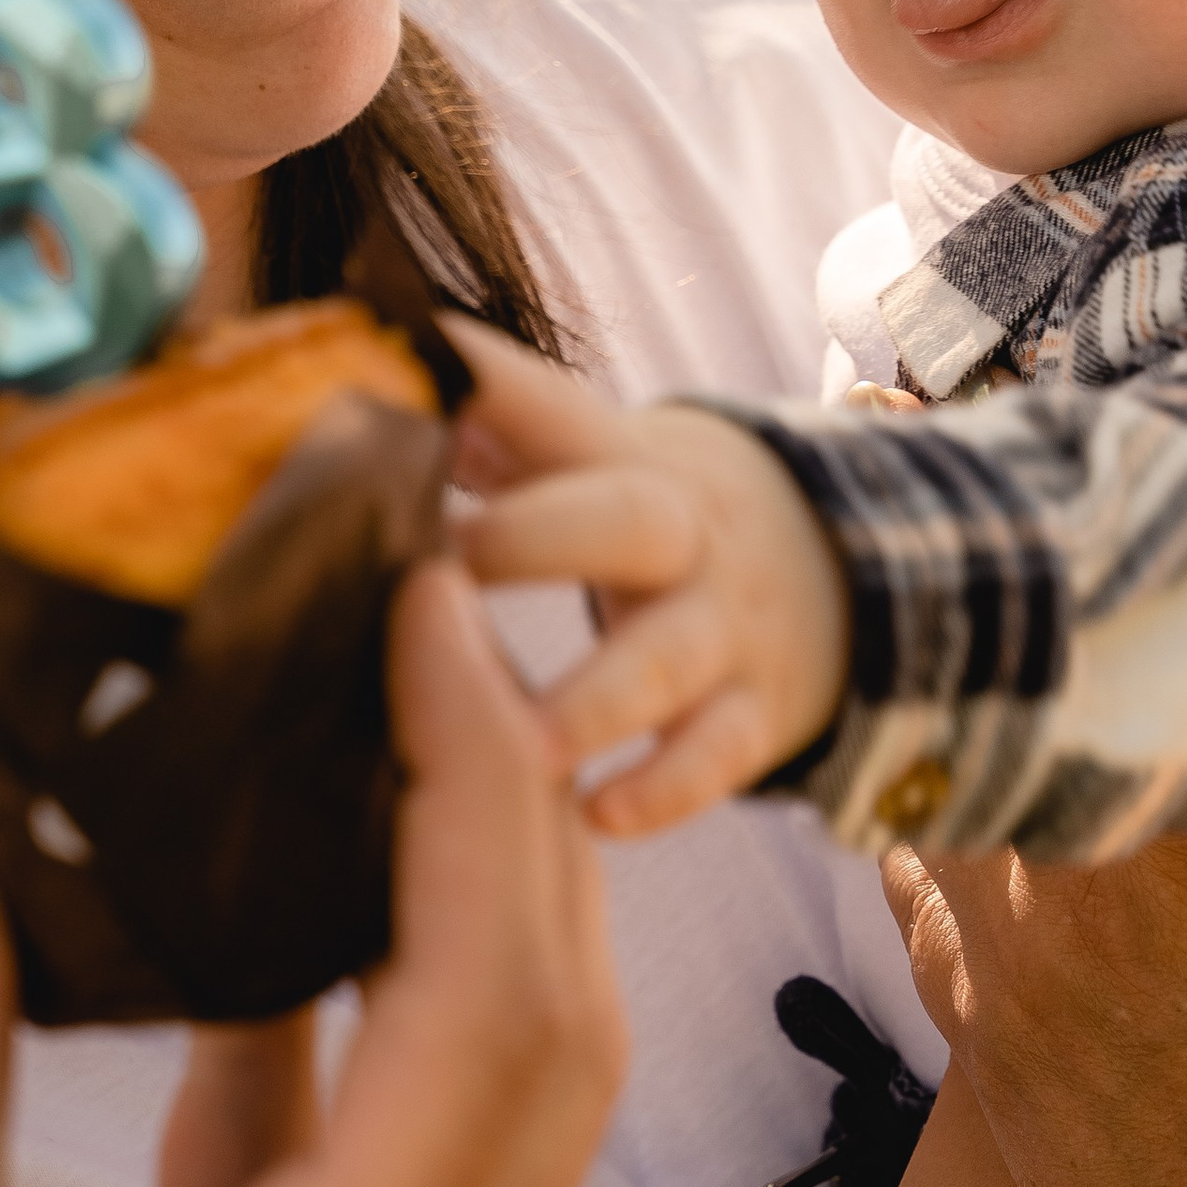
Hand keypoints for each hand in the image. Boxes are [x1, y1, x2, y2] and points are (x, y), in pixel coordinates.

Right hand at [0, 560, 623, 1186]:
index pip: (492, 1007)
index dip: (479, 782)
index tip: (438, 611)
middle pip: (545, 1049)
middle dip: (519, 821)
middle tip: (443, 633)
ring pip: (493, 1117)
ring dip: (468, 925)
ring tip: (394, 736)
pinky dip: (356, 1047)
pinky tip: (280, 926)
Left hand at [445, 317, 847, 835]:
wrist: (835, 563)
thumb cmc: (648, 512)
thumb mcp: (590, 455)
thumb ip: (483, 425)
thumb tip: (352, 379)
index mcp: (621, 460)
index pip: (549, 405)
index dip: (486, 384)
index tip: (417, 371)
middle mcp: (682, 534)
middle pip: (628, 520)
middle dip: (536, 540)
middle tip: (443, 566)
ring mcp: (726, 625)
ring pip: (671, 656)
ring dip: (597, 697)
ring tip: (525, 740)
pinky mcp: (756, 710)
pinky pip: (721, 752)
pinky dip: (667, 788)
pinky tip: (602, 815)